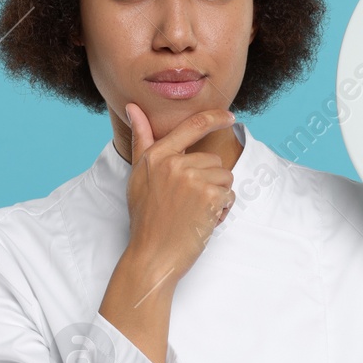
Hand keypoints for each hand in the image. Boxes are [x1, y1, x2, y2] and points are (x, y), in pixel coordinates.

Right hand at [120, 102, 236, 291]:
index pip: (193, 125)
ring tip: (195, 212)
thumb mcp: (138, 175)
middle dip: (209, 181)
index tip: (229, 117)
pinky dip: (222, 210)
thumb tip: (133, 107)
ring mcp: (192, 179)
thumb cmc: (146, 217)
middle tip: (188, 203)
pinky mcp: (208, 196)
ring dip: (217, 196)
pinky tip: (202, 221)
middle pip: (213, 160)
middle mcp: (174, 163)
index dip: (215, 117)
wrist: (152, 255)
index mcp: (158, 155)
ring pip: (224, 177)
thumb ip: (141, 139)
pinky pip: (229, 195)